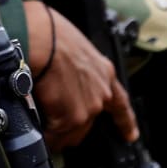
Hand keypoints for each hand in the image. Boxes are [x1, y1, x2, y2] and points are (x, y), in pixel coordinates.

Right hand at [24, 1, 137, 151]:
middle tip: (51, 112)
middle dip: (70, 122)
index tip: (131, 135)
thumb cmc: (50, 31)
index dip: (125, 121)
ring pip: (71, 132)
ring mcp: (88, 108)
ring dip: (56, 130)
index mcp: (103, 71)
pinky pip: (55, 136)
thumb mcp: (74, 46)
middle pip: (88, 122)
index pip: (119, 102)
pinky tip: (36, 125)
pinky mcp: (71, 119)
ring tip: (38, 116)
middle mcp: (101, 92)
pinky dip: (45, 134)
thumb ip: (76, 68)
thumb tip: (61, 75)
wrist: (41, 38)